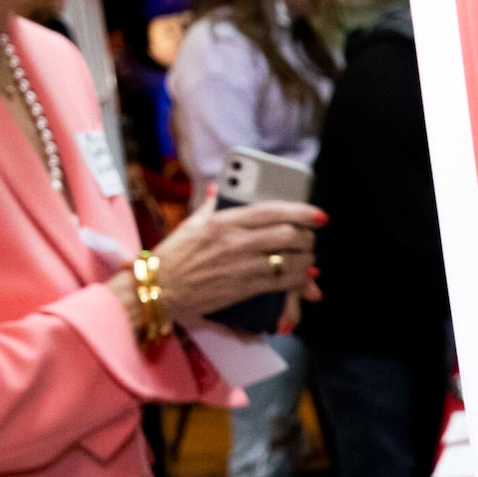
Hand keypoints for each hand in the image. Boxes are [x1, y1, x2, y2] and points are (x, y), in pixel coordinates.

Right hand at [147, 200, 321, 322]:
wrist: (159, 289)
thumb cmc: (174, 255)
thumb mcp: (192, 224)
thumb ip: (213, 204)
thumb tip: (223, 187)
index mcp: (224, 221)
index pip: (272, 211)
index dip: (301, 211)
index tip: (318, 215)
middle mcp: (235, 242)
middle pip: (288, 235)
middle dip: (307, 237)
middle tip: (310, 238)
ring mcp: (241, 266)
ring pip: (289, 260)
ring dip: (306, 260)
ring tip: (308, 259)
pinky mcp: (243, 289)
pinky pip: (280, 283)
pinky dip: (297, 281)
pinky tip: (303, 278)